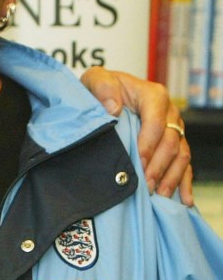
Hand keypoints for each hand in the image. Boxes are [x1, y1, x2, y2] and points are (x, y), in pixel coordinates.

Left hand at [80, 67, 192, 204]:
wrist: (103, 95)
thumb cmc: (100, 88)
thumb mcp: (95, 79)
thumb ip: (103, 87)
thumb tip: (114, 108)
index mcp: (153, 96)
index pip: (157, 122)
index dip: (149, 144)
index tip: (139, 162)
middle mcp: (169, 112)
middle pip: (171, 142)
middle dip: (159, 165)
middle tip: (145, 185)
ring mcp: (174, 129)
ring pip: (181, 155)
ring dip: (171, 177)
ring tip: (159, 195)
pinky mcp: (173, 143)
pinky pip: (184, 164)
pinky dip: (184, 182)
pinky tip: (183, 200)